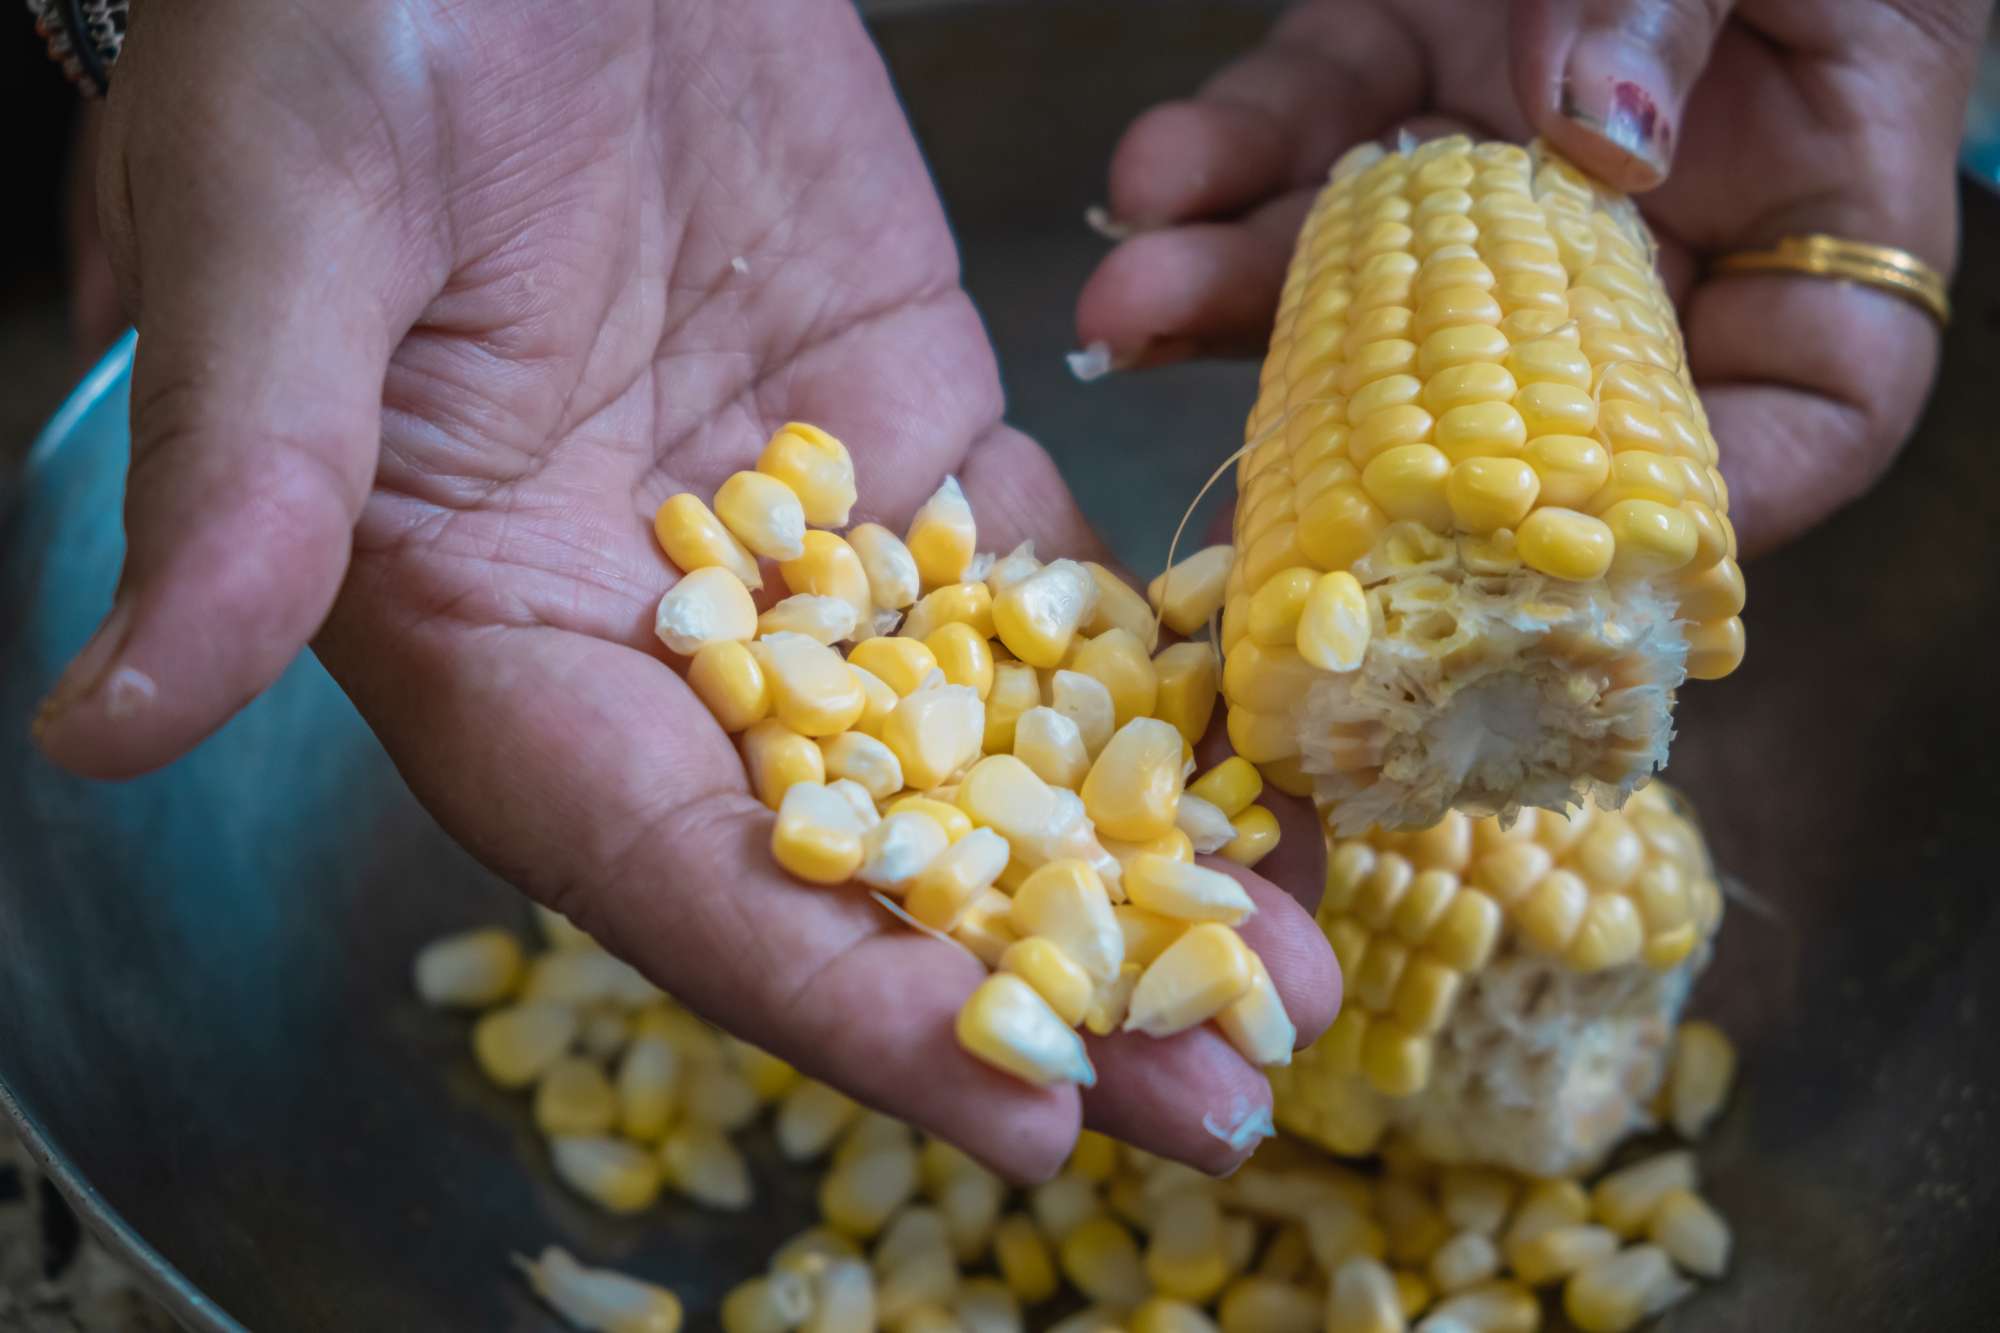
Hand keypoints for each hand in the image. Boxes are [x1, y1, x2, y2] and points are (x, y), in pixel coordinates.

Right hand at [29, 0, 1335, 1177]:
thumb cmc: (344, 31)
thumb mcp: (282, 236)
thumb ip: (243, 486)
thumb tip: (98, 720)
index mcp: (492, 639)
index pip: (678, 870)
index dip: (844, 1004)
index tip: (1022, 1110)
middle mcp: (659, 637)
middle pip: (865, 860)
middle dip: (1041, 986)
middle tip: (1225, 1097)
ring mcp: (808, 548)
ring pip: (986, 748)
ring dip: (1136, 865)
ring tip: (1292, 972)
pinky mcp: (912, 441)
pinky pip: (1050, 594)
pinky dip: (1160, 685)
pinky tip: (1269, 766)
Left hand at [1078, 0, 1988, 553]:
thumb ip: (1685, 5)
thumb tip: (1589, 129)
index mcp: (1812, 202)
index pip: (1799, 410)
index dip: (1699, 507)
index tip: (1558, 558)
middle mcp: (1646, 210)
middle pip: (1516, 380)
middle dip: (1360, 439)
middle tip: (1244, 501)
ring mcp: (1500, 144)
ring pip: (1368, 269)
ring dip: (1236, 298)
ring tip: (1128, 312)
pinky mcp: (1395, 58)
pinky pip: (1300, 127)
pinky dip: (1221, 154)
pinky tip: (1151, 180)